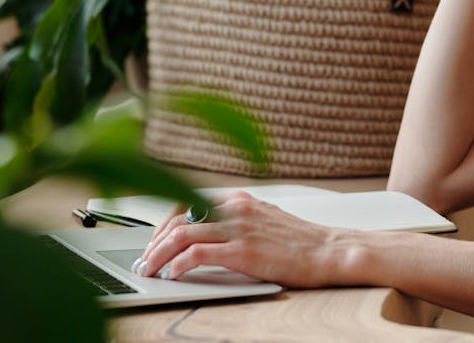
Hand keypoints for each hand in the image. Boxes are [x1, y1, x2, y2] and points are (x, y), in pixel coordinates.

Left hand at [131, 191, 348, 287]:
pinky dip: (178, 264)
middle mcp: (236, 208)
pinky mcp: (244, 251)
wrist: (329, 250)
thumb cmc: (299, 241)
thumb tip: (203, 236)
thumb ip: (234, 222)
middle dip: (154, 242)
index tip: (153, 242)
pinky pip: (198, 253)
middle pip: (178, 219)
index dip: (162, 224)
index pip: (185, 203)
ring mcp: (239, 228)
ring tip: (149, 270)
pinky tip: (172, 275)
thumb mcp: (263, 220)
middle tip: (144, 261)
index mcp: (239, 198)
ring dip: (158, 255)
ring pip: (181, 235)